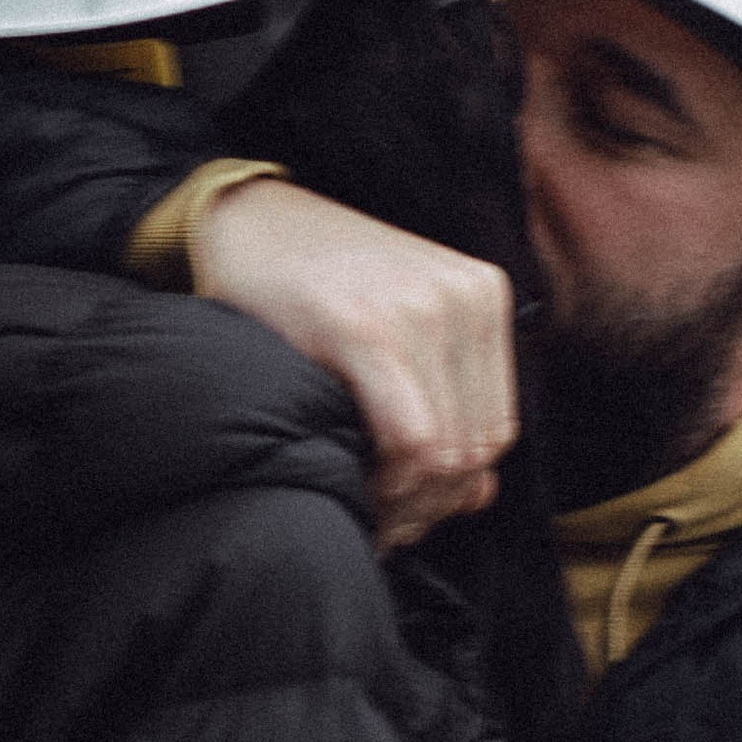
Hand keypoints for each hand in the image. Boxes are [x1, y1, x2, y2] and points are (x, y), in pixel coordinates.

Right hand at [188, 179, 518, 549]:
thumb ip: (444, 406)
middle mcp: (464, 298)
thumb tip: (479, 497)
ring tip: (364, 506)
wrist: (244, 218)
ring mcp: (420, 309)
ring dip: (405, 500)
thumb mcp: (396, 330)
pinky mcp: (365, 328)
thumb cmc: (315, 284)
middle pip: (476, 448)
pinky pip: (410, 441)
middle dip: (428, 504)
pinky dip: (385, 482)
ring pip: (447, 454)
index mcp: (482, 295)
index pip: (496, 430)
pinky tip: (349, 481)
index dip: (452, 489)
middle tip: (379, 522)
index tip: (402, 511)